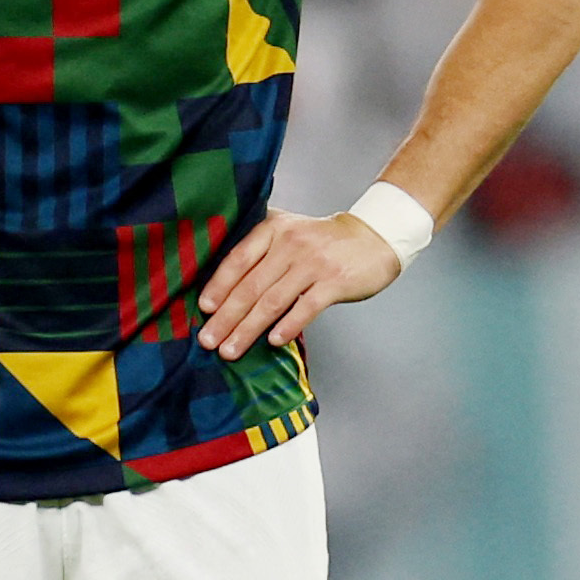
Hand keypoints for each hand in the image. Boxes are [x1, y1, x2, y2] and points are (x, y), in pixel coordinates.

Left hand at [195, 209, 403, 359]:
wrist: (374, 236)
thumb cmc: (323, 241)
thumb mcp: (289, 231)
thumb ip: (259, 248)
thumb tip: (219, 287)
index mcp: (275, 228)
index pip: (239, 258)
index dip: (219, 285)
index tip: (204, 309)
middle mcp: (292, 243)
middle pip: (251, 285)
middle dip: (226, 317)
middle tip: (208, 341)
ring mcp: (315, 262)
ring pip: (273, 301)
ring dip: (248, 329)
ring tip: (231, 350)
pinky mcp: (336, 281)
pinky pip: (306, 307)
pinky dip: (288, 326)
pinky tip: (274, 341)